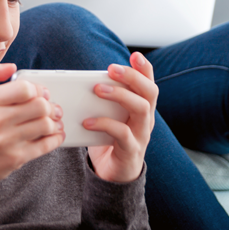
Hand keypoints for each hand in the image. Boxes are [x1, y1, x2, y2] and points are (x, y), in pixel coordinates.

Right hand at [0, 62, 63, 205]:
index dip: (37, 88)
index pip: (23, 89)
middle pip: (39, 106)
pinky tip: (54, 134)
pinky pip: (46, 146)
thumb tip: (11, 67)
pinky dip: (56, 138)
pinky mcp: (15, 158)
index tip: (39, 92)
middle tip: (50, 106)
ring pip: (46, 125)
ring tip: (52, 120)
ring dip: (54, 122)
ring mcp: (6, 141)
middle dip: (49, 105)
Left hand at [85, 52, 157, 182]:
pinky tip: (88, 122)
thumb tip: (78, 80)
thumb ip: (101, 99)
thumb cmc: (107, 139)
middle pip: (149, 92)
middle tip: (111, 68)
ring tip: (97, 89)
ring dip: (119, 95)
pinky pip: (123, 134)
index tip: (134, 55)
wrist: (112, 174)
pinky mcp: (131, 151)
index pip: (149, 84)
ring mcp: (141, 135)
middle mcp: (145, 119)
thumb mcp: (107, 115)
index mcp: (141, 108)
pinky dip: (104, 124)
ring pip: (140, 109)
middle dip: (131, 77)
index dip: (145, 69)